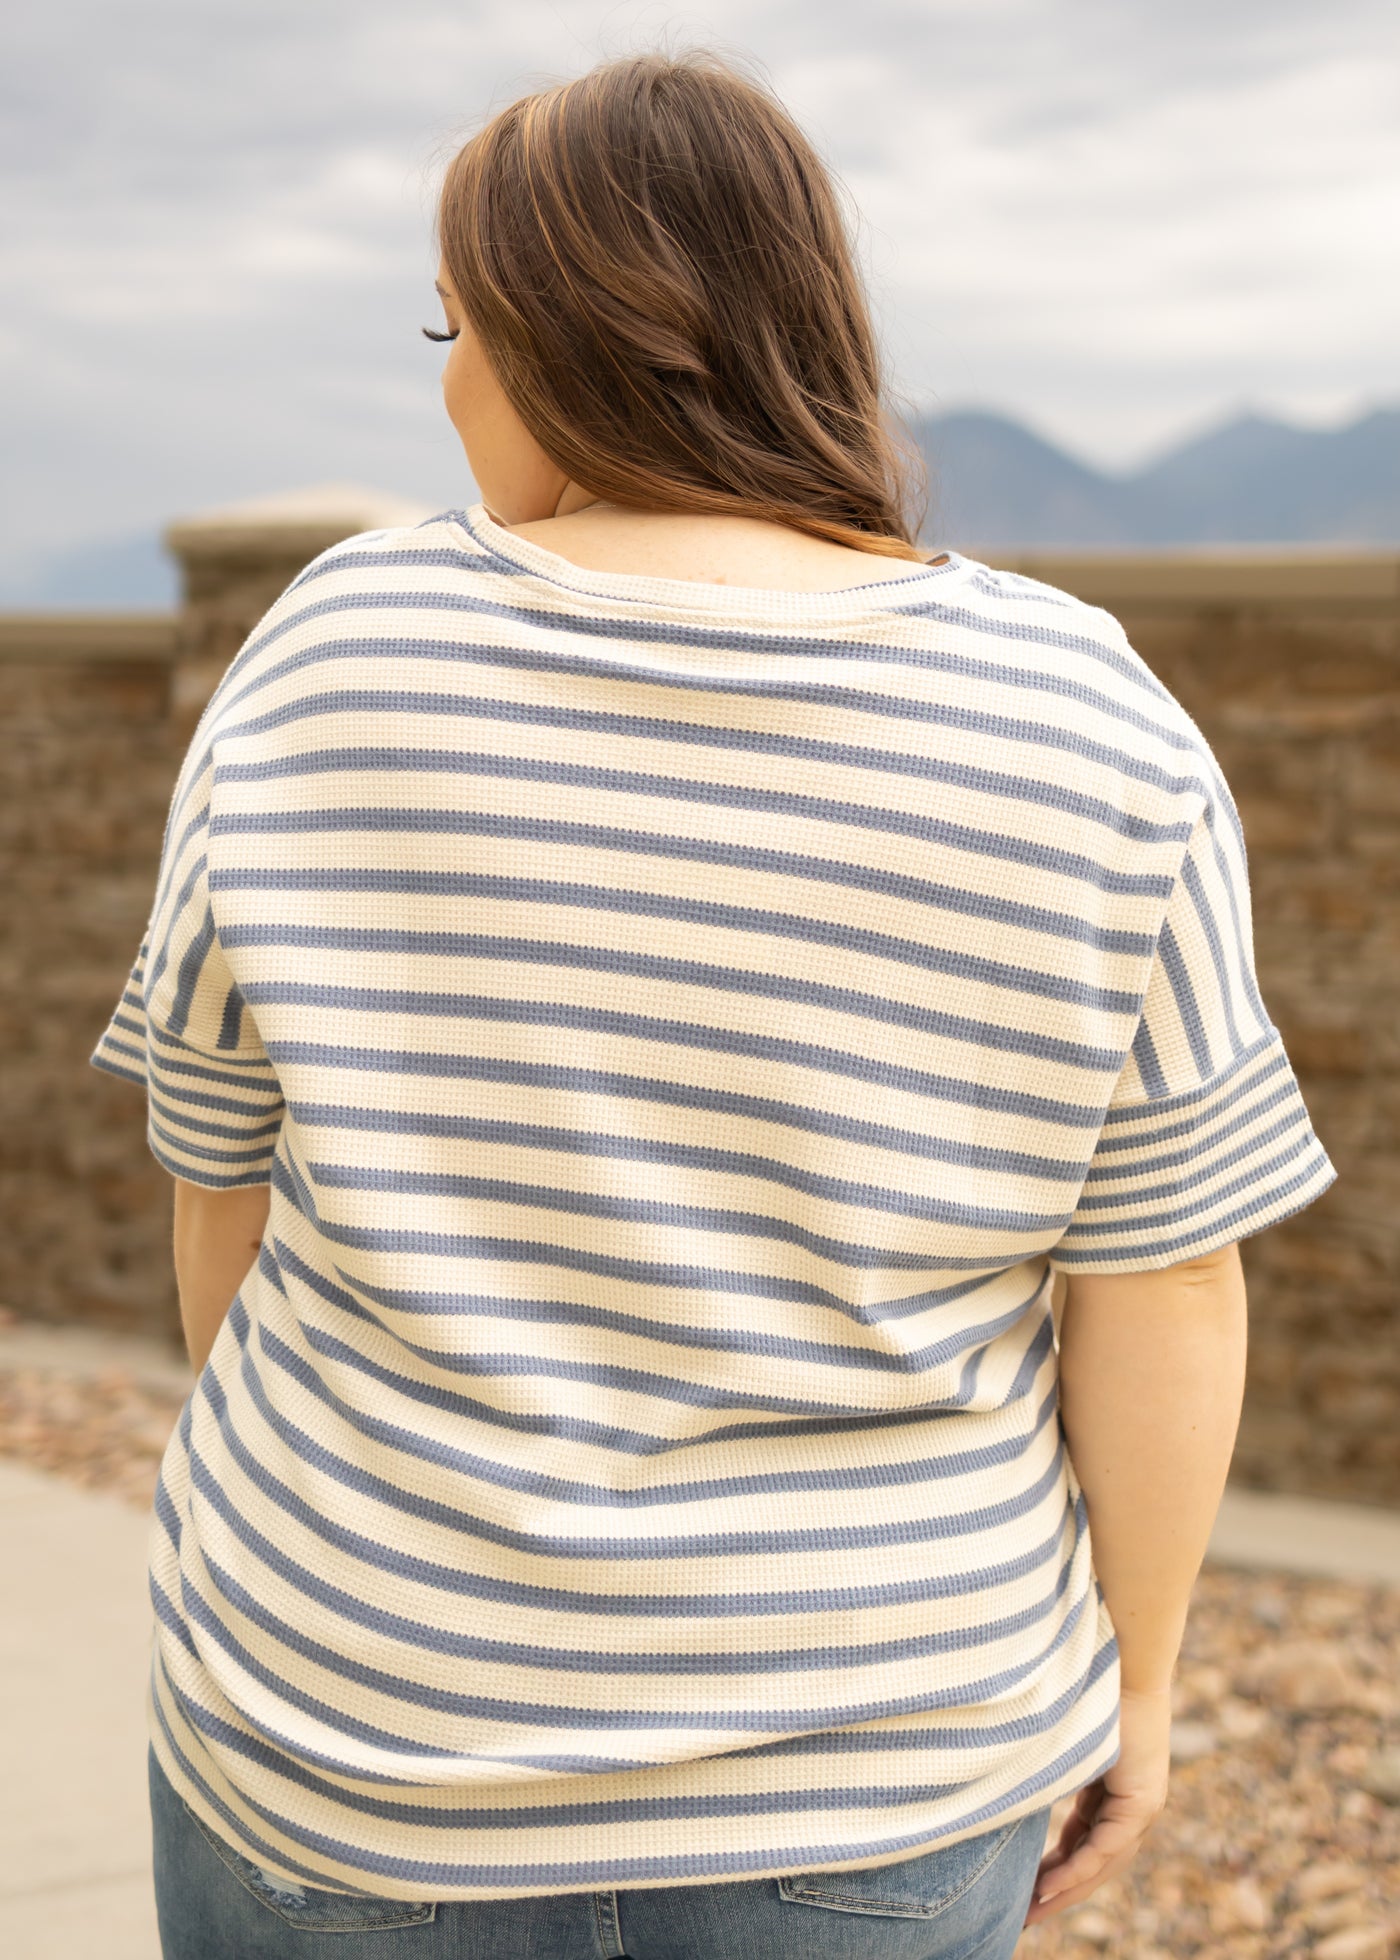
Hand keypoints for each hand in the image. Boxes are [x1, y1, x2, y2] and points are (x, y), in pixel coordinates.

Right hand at [1021, 1685, 1171, 1928]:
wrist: (1121, 1656)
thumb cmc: (1087, 1682)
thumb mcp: (1062, 1737)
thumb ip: (1045, 1763)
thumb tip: (1003, 1772)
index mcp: (1116, 1789)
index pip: (1085, 1840)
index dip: (1056, 1868)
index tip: (1026, 1889)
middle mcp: (1135, 1804)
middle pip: (1095, 1861)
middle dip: (1060, 1891)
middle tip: (1026, 1917)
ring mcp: (1142, 1805)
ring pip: (1102, 1861)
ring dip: (1066, 1888)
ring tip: (1032, 1910)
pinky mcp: (1142, 1801)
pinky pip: (1107, 1846)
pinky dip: (1077, 1868)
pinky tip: (1050, 1885)